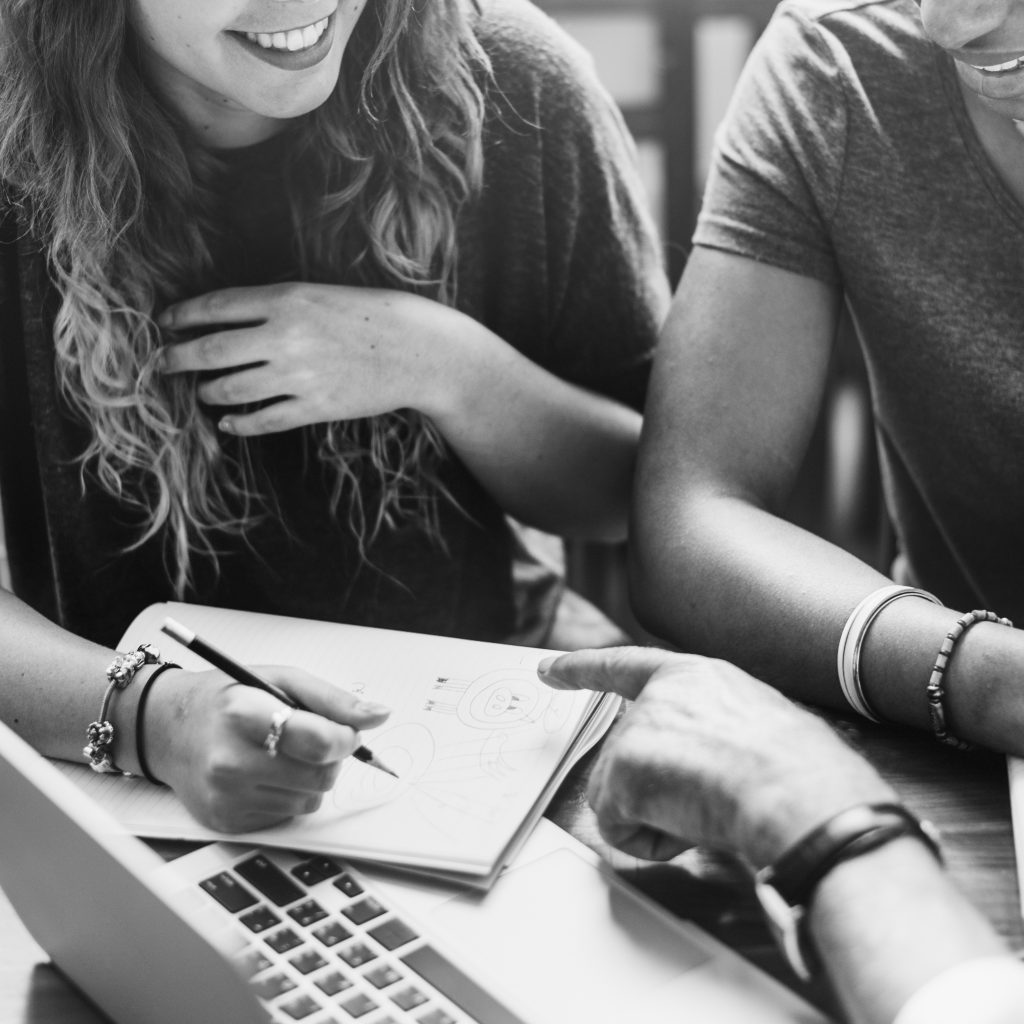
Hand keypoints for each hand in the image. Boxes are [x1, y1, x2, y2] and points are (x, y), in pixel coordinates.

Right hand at [142, 666, 390, 831]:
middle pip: (321, 776)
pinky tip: (264, 773)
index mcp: (242, 714)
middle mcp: (229, 761)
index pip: (319, 741)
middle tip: (312, 738)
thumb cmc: (227, 698)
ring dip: (310, 777)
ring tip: (281, 753)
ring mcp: (226, 797)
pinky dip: (288, 795)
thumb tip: (379, 715)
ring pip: (310, 799)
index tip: (348, 731)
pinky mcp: (226, 822)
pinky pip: (287, 814)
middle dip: (331, 757)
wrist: (167, 729)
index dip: (347, 738)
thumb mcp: (280, 679)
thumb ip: (333, 699)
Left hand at [158, 283, 464, 435]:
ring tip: (204, 392)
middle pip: (210, 351)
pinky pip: (263, 420)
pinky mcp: (315, 408)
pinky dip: (238, 424)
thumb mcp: (320, 295)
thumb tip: (225, 322)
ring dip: (208, 393)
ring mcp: (299, 376)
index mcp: (287, 300)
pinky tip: (228, 423)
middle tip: (161, 363)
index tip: (163, 322)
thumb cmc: (370, 317)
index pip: (216, 307)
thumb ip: (275, 307)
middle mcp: (286, 337)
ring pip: (230, 390)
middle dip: (177, 358)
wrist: (418, 350)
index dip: (182, 316)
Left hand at [539, 647, 893, 868]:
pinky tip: (692, 823)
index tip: (546, 669)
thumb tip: (689, 775)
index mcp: (694, 676)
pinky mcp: (622, 767)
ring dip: (661, 818)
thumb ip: (704, 731)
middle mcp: (657, 695)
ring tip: (712, 806)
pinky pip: (619, 827)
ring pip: (622, 796)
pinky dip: (651, 841)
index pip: (625, 666)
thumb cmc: (796, 770)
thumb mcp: (752, 725)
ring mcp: (636, 728)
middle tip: (713, 797)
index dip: (582, 669)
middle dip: (656, 793)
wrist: (797, 790)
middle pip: (626, 758)